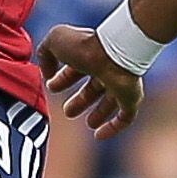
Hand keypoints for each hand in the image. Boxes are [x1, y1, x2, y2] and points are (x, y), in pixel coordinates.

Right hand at [38, 23, 141, 137]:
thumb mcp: (54, 41)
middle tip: (68, 112)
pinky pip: (125, 117)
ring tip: (89, 124)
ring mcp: (121, 84)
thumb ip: (45, 55)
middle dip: (80, 100)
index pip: (76, 69)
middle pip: (93, 88)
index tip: (52, 89)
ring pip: (110, 103)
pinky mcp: (131, 98)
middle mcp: (106, 69)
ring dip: (98, 114)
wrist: (114, 53)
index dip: (63, 79)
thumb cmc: (85, 46)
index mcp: (88, 55)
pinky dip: (112, 128)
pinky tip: (99, 135)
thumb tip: (48, 75)